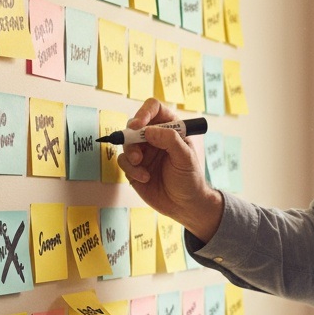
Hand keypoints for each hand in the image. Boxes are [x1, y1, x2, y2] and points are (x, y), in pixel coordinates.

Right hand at [116, 98, 223, 242]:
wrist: (185, 206)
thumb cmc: (190, 179)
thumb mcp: (185, 157)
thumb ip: (170, 140)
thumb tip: (148, 130)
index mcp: (170, 129)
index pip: (154, 109)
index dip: (144, 112)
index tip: (139, 124)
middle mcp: (155, 137)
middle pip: (134, 125)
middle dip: (132, 136)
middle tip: (137, 152)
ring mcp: (143, 152)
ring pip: (126, 143)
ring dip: (131, 154)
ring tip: (141, 165)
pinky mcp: (134, 168)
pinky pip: (123, 161)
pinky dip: (131, 169)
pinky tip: (145, 178)